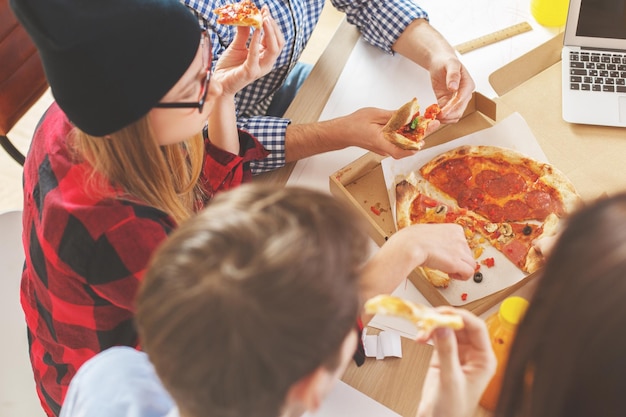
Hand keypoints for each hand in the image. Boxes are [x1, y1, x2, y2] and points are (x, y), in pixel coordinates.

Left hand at [212, 6, 284, 94]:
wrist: (219, 82)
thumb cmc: (229, 66)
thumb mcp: (237, 45)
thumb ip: (243, 33)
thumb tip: (246, 17)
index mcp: (264, 56)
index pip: (274, 39)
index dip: (271, 24)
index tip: (265, 9)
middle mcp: (266, 63)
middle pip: (278, 43)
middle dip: (274, 27)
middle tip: (266, 13)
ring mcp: (260, 68)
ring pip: (273, 49)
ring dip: (270, 32)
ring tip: (264, 19)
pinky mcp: (251, 72)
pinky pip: (256, 55)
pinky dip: (256, 41)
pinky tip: (255, 30)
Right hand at [326, 107, 423, 158]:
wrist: (344, 131)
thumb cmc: (356, 123)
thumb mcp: (376, 114)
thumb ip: (393, 116)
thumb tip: (409, 115)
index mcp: (380, 141)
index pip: (398, 151)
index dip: (412, 147)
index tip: (423, 139)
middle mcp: (384, 148)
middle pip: (407, 146)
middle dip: (422, 135)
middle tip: (434, 123)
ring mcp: (385, 148)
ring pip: (405, 144)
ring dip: (416, 134)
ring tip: (427, 122)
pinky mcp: (386, 146)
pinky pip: (400, 142)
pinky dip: (408, 134)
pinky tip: (413, 124)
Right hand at [360, 224, 474, 301]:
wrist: (409, 245)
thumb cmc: (411, 239)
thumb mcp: (428, 233)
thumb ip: (436, 238)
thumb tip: (432, 244)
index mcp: (454, 229)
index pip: (463, 243)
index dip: (454, 251)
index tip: (446, 255)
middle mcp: (460, 238)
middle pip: (467, 254)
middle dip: (458, 260)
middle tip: (445, 264)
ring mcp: (459, 250)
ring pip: (470, 264)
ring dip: (460, 269)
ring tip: (448, 270)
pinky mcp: (457, 262)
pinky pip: (469, 273)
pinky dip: (461, 276)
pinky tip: (450, 274)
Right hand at [416, 308, 496, 416]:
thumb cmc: (452, 410)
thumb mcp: (451, 380)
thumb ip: (447, 352)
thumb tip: (444, 327)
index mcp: (484, 359)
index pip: (477, 328)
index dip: (461, 317)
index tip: (444, 314)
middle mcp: (472, 354)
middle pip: (460, 325)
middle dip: (443, 320)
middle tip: (429, 318)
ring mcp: (458, 354)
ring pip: (447, 329)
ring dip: (433, 326)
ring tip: (422, 329)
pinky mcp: (443, 356)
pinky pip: (437, 337)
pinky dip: (428, 334)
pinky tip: (421, 336)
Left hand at [429, 56, 474, 123]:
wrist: (440, 61)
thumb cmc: (446, 61)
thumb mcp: (450, 64)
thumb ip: (453, 75)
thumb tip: (454, 87)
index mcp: (468, 85)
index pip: (461, 100)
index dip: (452, 108)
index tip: (442, 112)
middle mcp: (464, 94)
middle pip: (459, 110)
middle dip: (448, 115)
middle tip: (436, 117)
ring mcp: (457, 100)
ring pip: (454, 115)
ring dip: (445, 118)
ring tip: (434, 117)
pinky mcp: (448, 102)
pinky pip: (447, 113)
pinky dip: (441, 116)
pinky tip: (433, 114)